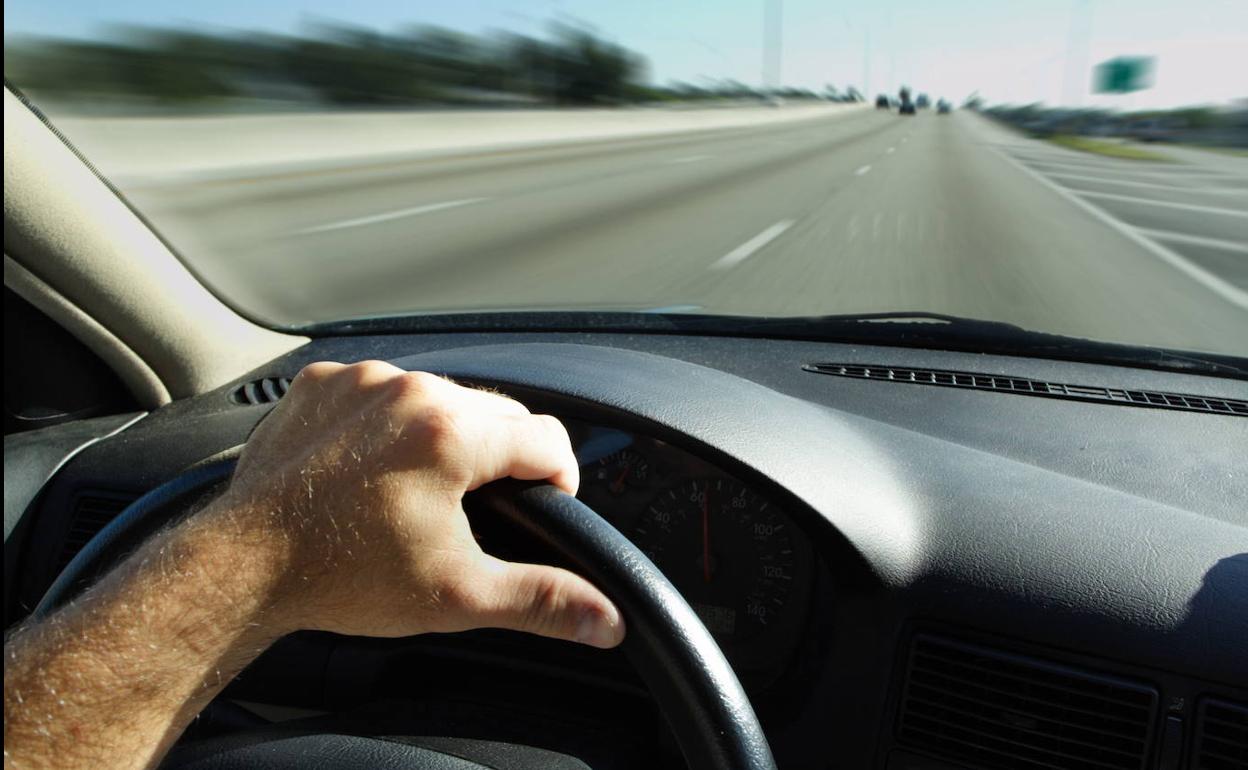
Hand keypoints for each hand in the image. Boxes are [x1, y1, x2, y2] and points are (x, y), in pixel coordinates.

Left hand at [209, 360, 624, 647]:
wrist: (243, 566)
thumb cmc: (342, 576)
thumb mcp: (457, 594)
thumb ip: (541, 599)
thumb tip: (606, 619)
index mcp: (451, 434)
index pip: (547, 439)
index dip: (558, 479)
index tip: (544, 505)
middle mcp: (410, 392)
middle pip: (496, 413)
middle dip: (498, 458)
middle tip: (471, 510)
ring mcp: (362, 382)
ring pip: (440, 397)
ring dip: (445, 435)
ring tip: (418, 490)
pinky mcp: (323, 383)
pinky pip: (383, 391)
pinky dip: (389, 423)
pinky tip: (373, 468)